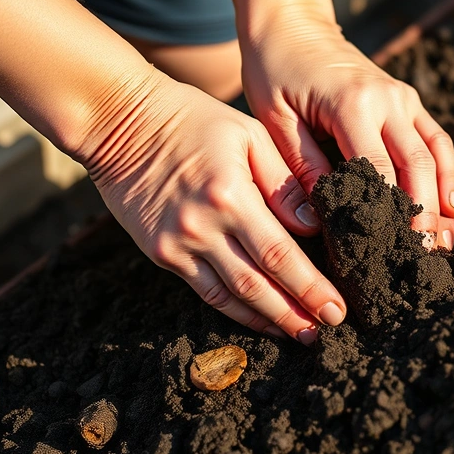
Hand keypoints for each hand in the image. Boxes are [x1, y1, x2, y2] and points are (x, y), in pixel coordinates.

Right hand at [80, 74, 346, 342]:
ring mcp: (178, 244)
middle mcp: (203, 226)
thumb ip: (284, 182)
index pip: (280, 254)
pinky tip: (261, 320)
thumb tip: (314, 226)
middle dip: (297, 312)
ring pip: (232, 297)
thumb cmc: (194, 120)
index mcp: (230, 195)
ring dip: (270, 320)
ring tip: (301, 334)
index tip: (336, 308)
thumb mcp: (249, 134)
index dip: (311, 287)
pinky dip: (236, 311)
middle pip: (259, 284)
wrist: (117, 120)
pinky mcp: (161, 253)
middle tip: (329, 330)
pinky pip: (206, 292)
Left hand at [238, 7, 453, 248]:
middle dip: (422, 215)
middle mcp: (388, 100)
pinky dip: (448, 175)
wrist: (294, 24)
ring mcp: (404, 99)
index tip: (385, 250)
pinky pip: (437, 140)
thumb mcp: (274, 118)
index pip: (377, 169)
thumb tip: (320, 218)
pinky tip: (452, 210)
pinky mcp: (409, 101)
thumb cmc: (276, 71)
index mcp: (352, 104)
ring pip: (435, 155)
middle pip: (416, 166)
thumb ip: (301, 165)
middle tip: (420, 257)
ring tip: (442, 244)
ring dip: (442, 201)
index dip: (385, 212)